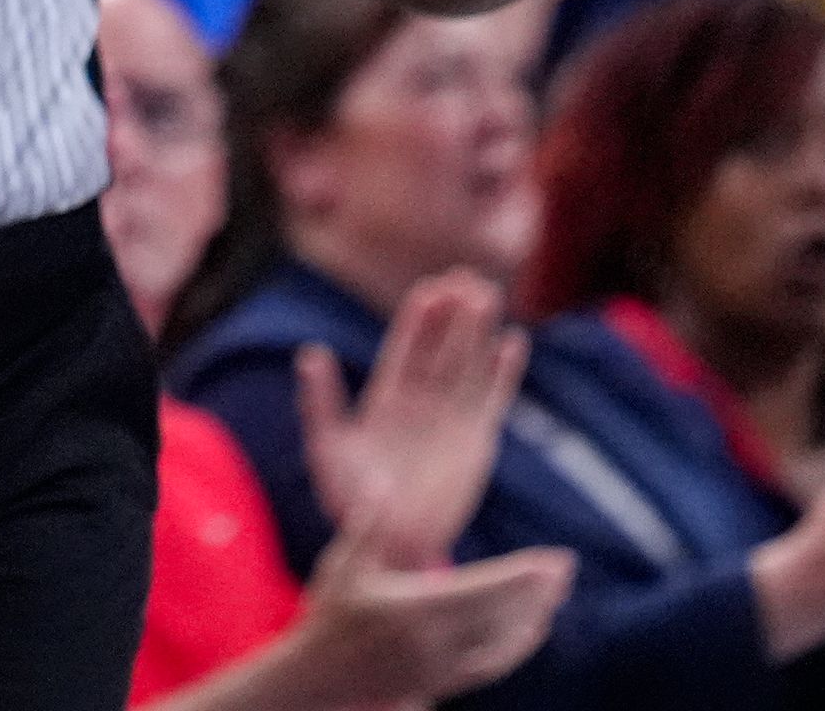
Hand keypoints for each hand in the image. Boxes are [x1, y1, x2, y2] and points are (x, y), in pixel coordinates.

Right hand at [277, 543, 571, 705]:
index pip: (482, 591)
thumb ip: (367, 524)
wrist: (319, 679)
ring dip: (534, 615)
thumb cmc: (330, 615)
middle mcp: (434, 642)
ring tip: (558, 591)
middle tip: (567, 567)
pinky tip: (535, 627)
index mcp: (413, 610)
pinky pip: (492, 665)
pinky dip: (518, 646)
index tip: (550, 560)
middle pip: (501, 615)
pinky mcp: (443, 683)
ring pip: (502, 642)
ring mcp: (442, 667)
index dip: (520, 576)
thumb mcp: (342, 565)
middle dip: (537, 591)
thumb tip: (380, 480)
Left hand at [302, 271, 528, 568]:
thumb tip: (310, 353)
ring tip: (490, 294)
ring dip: (479, 334)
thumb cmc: (351, 501)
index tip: (430, 288)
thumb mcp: (328, 449)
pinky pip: (492, 402)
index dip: (418, 320)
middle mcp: (421, 404)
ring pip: (468, 367)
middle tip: (467, 276)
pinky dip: (504, 375)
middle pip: (441, 350)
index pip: (405, 350)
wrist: (387, 548)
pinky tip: (514, 344)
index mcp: (385, 400)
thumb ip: (320, 403)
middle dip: (453, 315)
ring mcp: (450, 422)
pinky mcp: (476, 445)